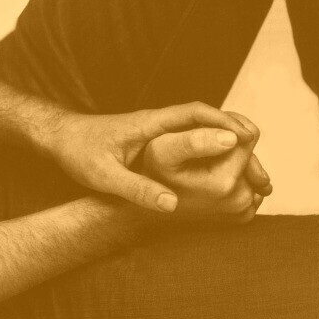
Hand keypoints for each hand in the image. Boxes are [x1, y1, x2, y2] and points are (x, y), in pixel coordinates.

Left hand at [45, 102, 271, 212]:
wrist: (58, 137)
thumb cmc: (77, 152)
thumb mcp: (103, 175)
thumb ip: (136, 188)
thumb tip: (173, 205)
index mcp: (148, 123)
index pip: (193, 113)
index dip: (221, 121)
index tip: (246, 136)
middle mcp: (156, 123)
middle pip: (205, 121)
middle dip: (235, 137)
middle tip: (261, 163)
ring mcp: (156, 131)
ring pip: (200, 131)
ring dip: (226, 146)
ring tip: (252, 173)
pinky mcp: (153, 141)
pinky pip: (189, 141)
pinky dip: (210, 152)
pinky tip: (222, 173)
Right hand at [137, 111, 271, 223]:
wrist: (150, 208)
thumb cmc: (154, 175)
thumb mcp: (161, 150)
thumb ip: (196, 139)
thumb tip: (234, 138)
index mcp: (224, 183)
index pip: (246, 138)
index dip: (227, 124)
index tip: (207, 126)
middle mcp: (240, 201)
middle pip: (250, 153)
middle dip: (231, 143)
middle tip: (201, 145)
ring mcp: (243, 210)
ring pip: (251, 168)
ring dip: (232, 159)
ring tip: (204, 162)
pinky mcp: (243, 215)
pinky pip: (251, 184)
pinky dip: (236, 176)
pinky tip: (212, 176)